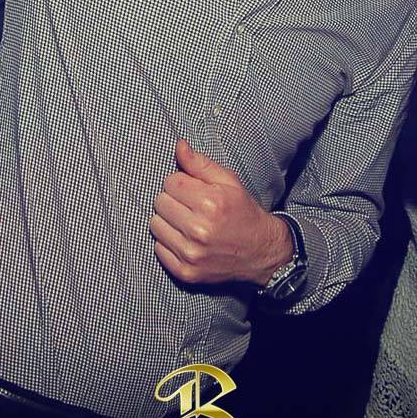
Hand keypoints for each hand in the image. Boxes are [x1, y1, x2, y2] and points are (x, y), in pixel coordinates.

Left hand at [150, 141, 290, 285]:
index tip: (193, 190)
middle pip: (160, 202)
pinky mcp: (185, 272)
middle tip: (191, 206)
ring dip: (168, 221)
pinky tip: (186, 240)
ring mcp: (191, 253)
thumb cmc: (244, 212)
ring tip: (187, 222)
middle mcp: (199, 230)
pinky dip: (168, 242)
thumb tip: (179, 146)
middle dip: (173, 200)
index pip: (170, 182)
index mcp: (211, 203)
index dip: (180, 183)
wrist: (261, 252)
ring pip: (155, 225)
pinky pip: (158, 248)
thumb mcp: (229, 182)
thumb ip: (200, 164)